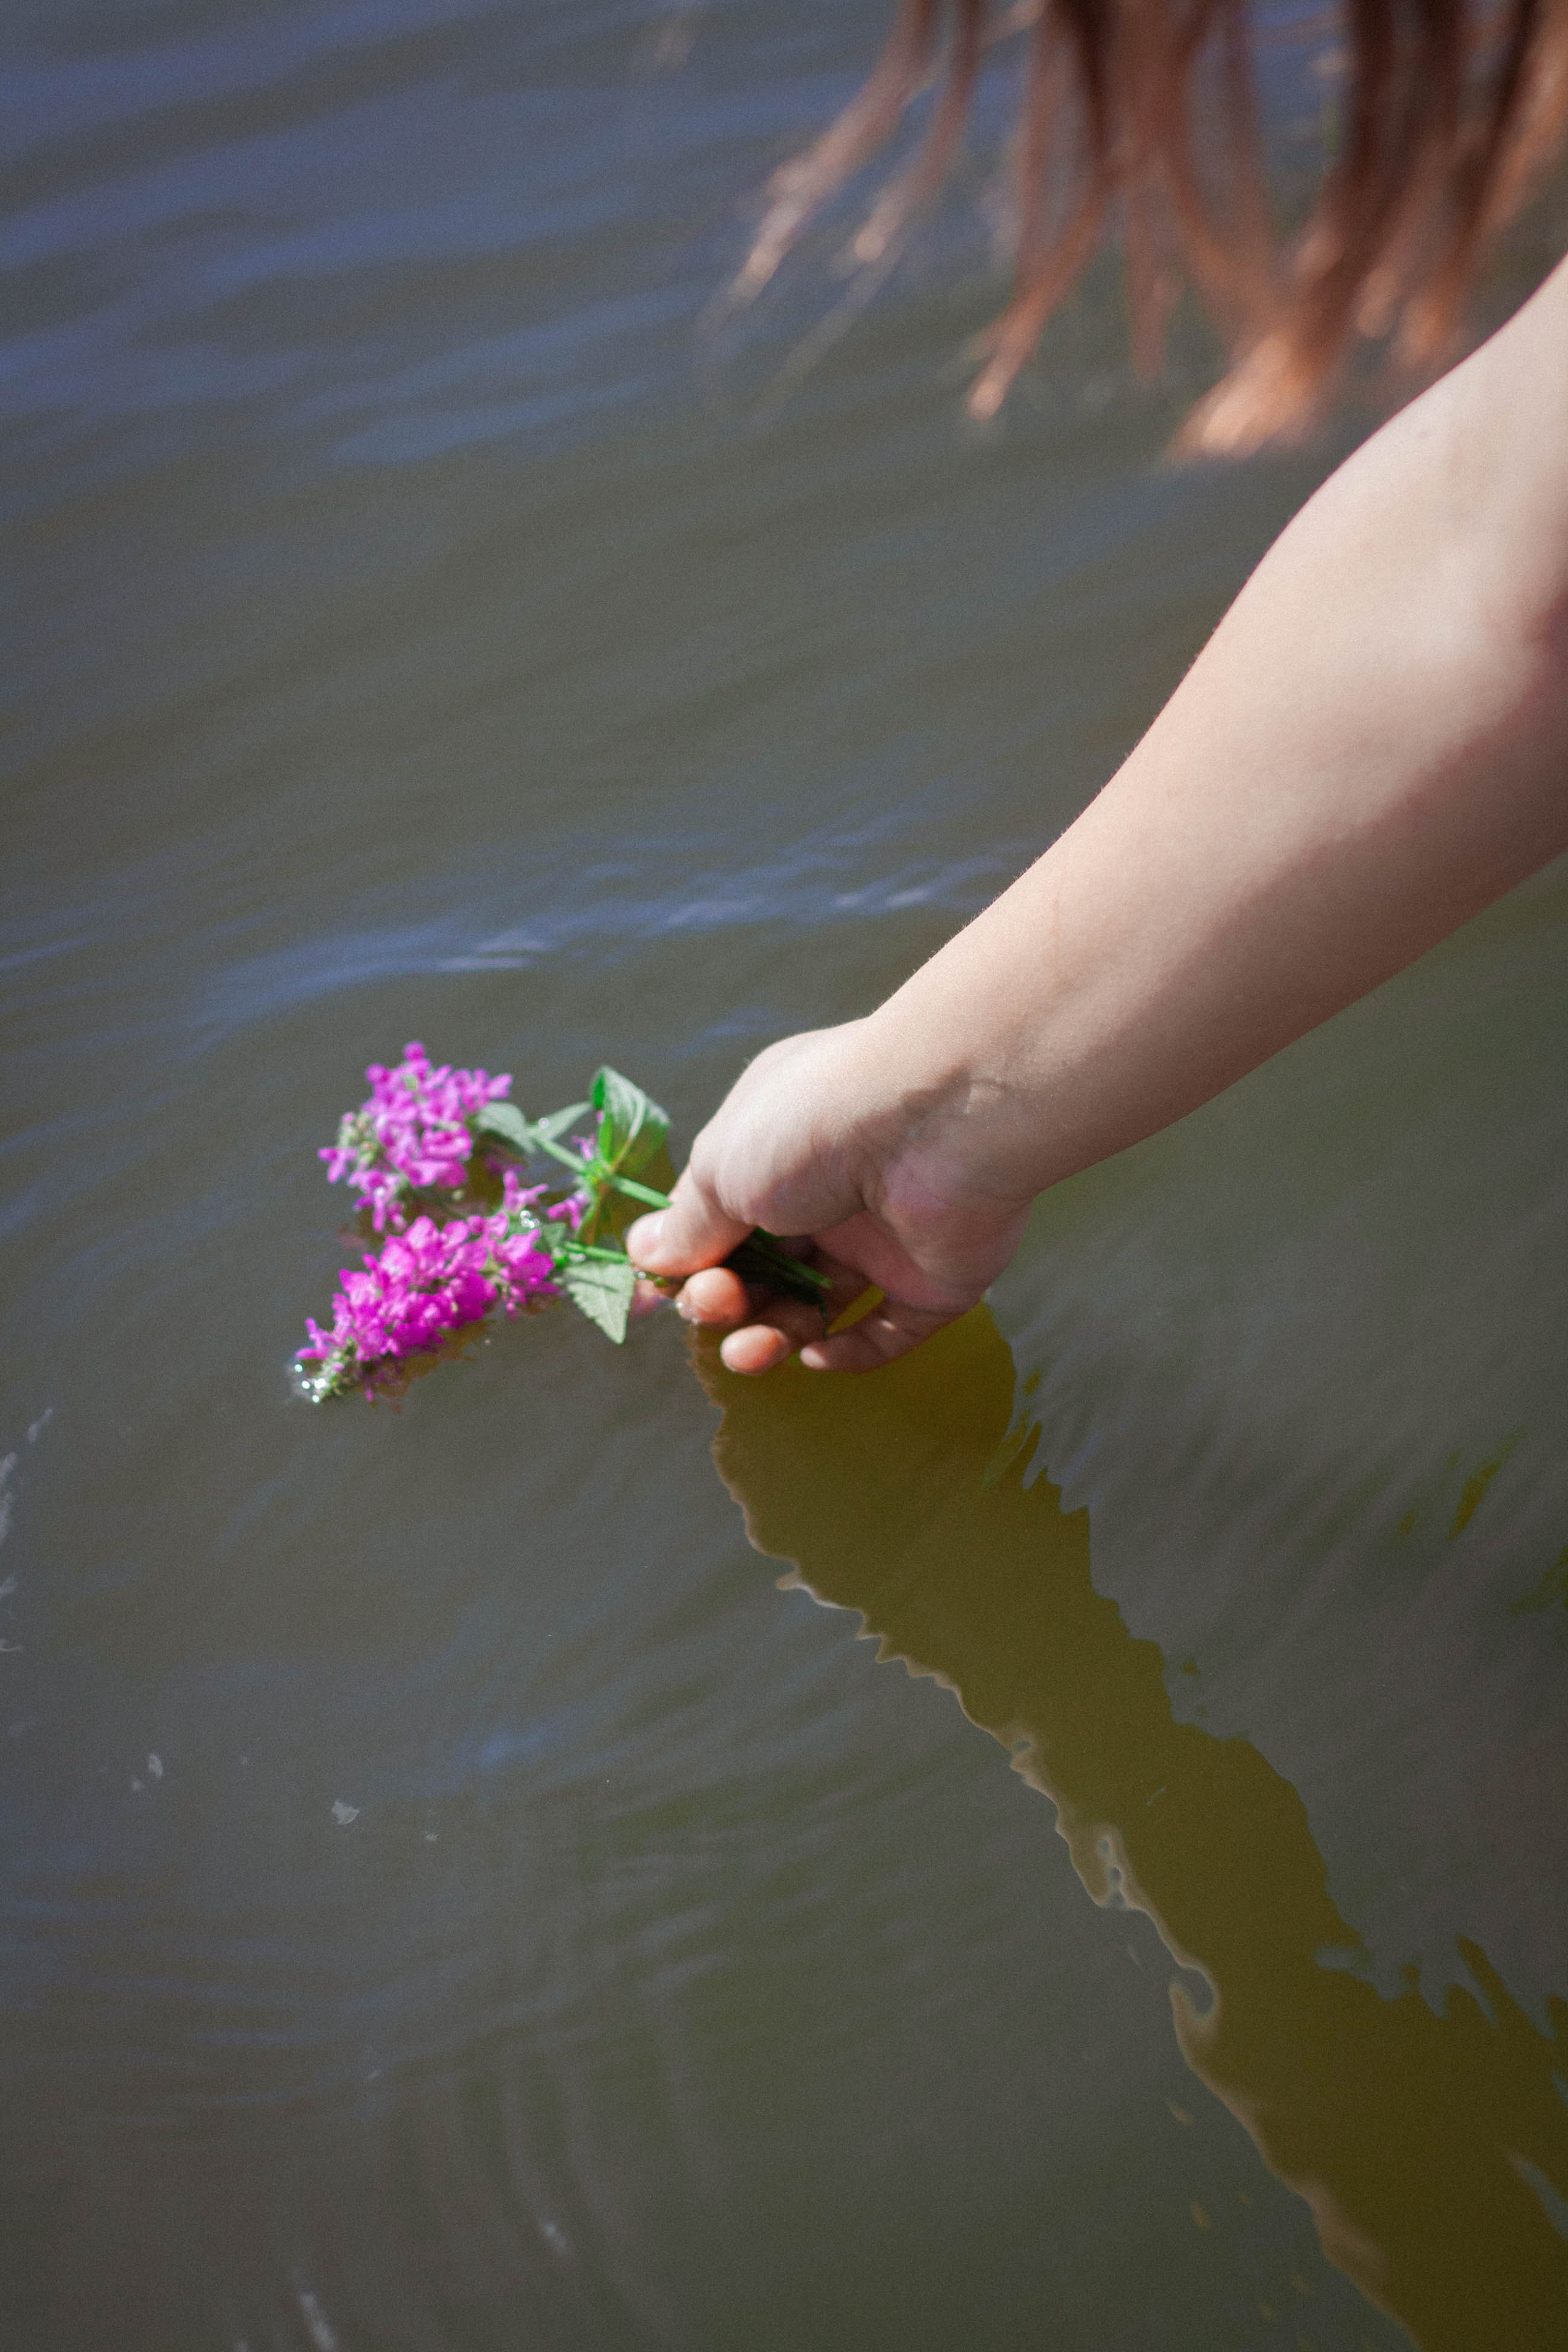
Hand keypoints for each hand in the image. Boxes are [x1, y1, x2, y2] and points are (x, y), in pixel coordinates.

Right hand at [626, 1019, 1033, 1373]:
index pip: (721, 1214)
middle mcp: (829, 1189)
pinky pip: (889, 1331)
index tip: (659, 1294)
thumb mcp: (724, 1169)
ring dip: (773, 1334)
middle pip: (764, 1266)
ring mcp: (883, 1236)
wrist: (937, 1123)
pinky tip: (817, 1356)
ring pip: (817, 1304)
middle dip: (726, 1297)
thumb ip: (688, 1223)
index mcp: (775, 1146)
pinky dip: (850, 1353)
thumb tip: (645, 1257)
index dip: (687, 1257)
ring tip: (752, 1349)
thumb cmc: (813, 1128)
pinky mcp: (933, 1279)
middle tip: (716, 1303)